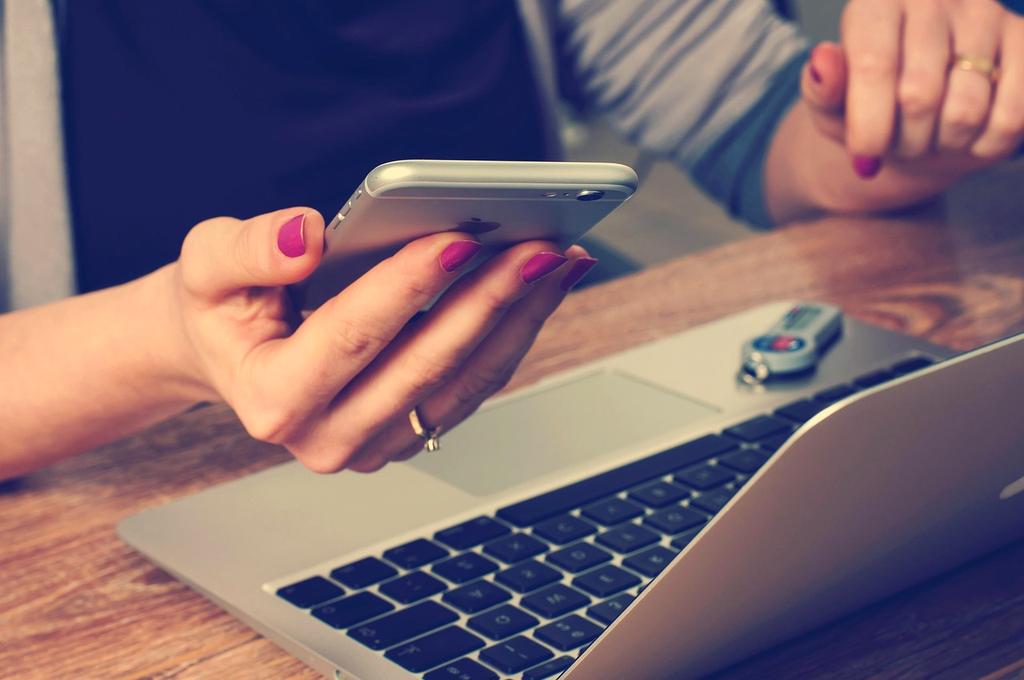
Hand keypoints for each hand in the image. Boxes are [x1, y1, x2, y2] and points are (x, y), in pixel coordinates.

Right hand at [170, 208, 596, 472]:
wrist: (232, 353)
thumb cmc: (222, 308)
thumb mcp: (207, 265)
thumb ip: (246, 250)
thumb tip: (305, 236)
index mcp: (273, 399)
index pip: (354, 336)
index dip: (409, 285)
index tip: (460, 237)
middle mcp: (327, 438)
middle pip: (426, 365)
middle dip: (489, 300)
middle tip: (539, 247)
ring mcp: (375, 443)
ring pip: (465, 382)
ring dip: (518, 319)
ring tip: (559, 261)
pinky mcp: (409, 433)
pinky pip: (473, 387)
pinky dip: (513, 334)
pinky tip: (541, 288)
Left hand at [801, 0, 1023, 177]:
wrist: (917, 115)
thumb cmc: (868, 106)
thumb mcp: (831, 105)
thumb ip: (822, 89)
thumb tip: (823, 61)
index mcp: (878, 2)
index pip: (874, 66)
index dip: (869, 124)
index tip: (864, 157)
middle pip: (920, 96)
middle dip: (904, 141)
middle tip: (897, 143)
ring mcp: (985, 15)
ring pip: (966, 111)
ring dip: (942, 144)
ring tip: (929, 135)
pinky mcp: (1023, 40)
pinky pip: (1012, 116)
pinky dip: (985, 144)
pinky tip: (969, 136)